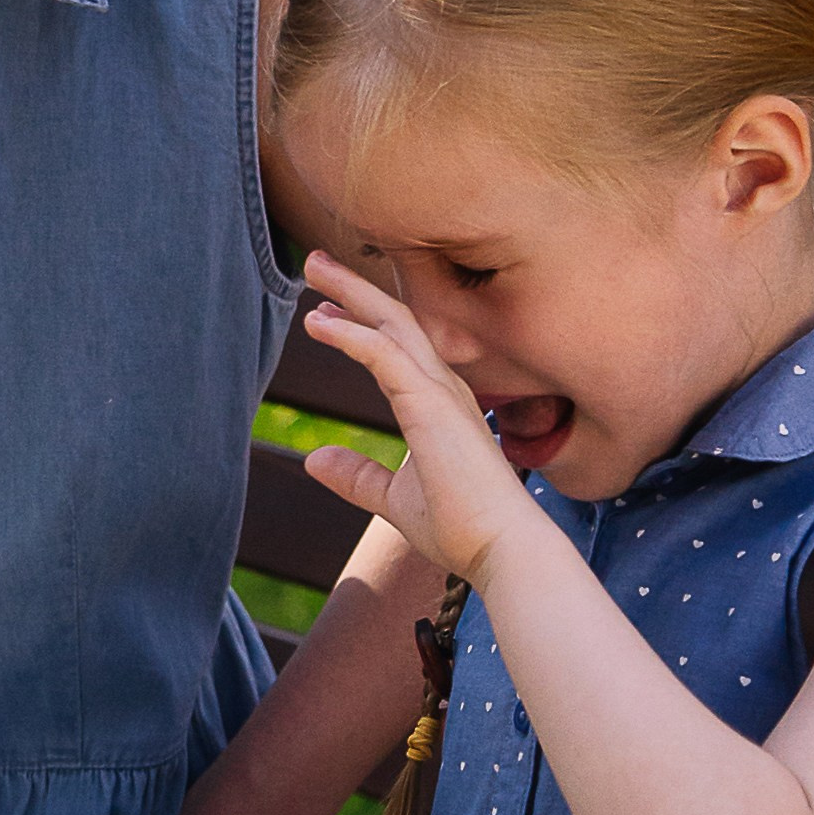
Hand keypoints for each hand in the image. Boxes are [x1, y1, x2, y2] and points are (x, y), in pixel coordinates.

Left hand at [296, 253, 539, 589]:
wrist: (501, 551)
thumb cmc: (460, 527)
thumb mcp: (393, 499)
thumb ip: (358, 476)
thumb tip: (315, 460)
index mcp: (440, 405)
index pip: (397, 347)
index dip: (361, 322)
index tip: (324, 310)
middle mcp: (445, 388)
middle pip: (396, 320)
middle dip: (355, 290)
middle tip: (317, 263)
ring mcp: (442, 392)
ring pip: (392, 323)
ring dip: (350, 294)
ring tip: (313, 269)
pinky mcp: (432, 404)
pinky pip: (384, 353)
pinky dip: (350, 334)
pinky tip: (318, 323)